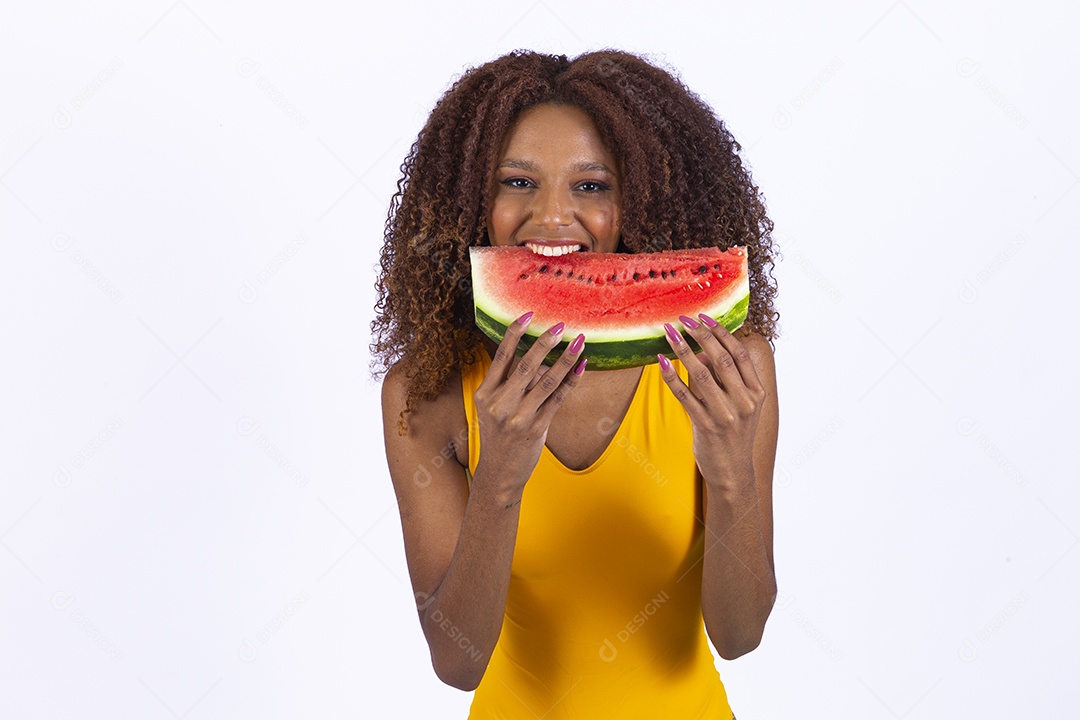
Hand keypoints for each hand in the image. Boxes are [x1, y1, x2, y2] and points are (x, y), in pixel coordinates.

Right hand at [472, 313, 586, 492]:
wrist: (498, 474)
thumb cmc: (498, 437)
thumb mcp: (492, 409)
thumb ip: (507, 385)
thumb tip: (536, 358)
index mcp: (485, 394)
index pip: (501, 357)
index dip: (514, 334)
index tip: (528, 314)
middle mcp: (499, 404)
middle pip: (526, 365)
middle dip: (544, 342)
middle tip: (560, 325)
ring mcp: (517, 417)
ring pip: (546, 381)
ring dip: (565, 359)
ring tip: (578, 342)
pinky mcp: (535, 429)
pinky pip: (557, 400)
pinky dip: (571, 381)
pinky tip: (581, 368)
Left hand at [657, 314, 766, 482]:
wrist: (733, 472)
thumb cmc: (734, 434)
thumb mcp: (739, 406)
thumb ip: (724, 379)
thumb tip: (699, 353)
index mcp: (756, 392)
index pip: (739, 354)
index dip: (721, 333)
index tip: (704, 317)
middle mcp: (744, 401)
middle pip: (721, 359)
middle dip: (701, 335)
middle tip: (683, 320)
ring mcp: (725, 414)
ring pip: (701, 374)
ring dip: (682, 350)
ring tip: (669, 334)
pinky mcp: (706, 426)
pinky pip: (685, 396)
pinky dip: (671, 377)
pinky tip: (661, 363)